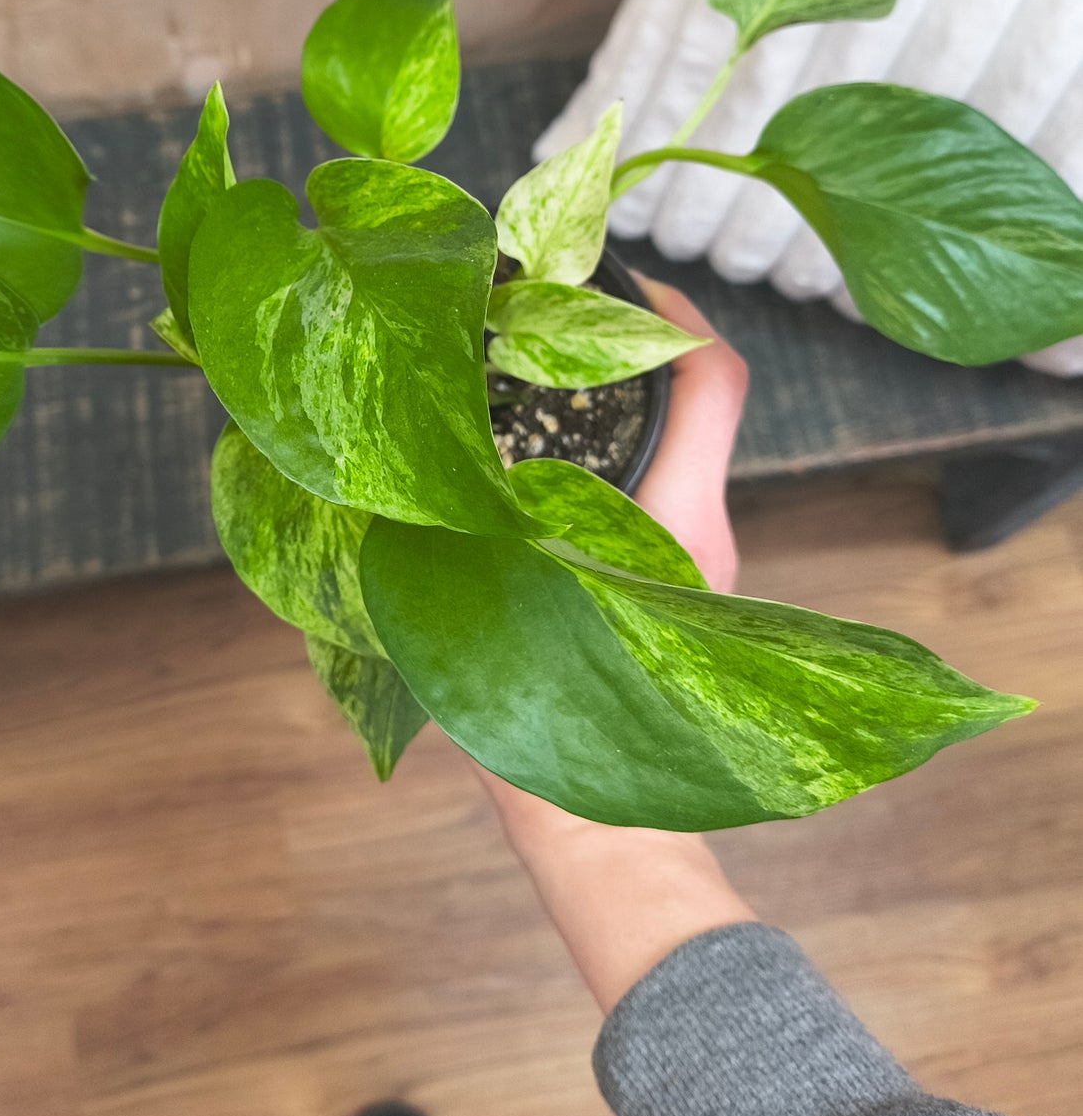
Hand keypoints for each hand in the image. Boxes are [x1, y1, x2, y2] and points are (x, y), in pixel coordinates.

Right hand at [475, 279, 755, 1011]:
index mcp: (678, 519)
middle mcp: (698, 528)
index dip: (679, 313)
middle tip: (547, 316)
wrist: (608, 836)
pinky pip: (645, 498)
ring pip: (665, 451)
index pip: (713, 382)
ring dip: (612, 403)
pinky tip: (524, 468)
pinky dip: (601, 459)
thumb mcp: (499, 616)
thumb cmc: (564, 734)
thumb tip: (400, 467)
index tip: (619, 279)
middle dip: (630, 346)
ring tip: (524, 380)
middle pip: (690, 402)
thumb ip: (460, 542)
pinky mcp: (665, 594)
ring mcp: (689, 563)